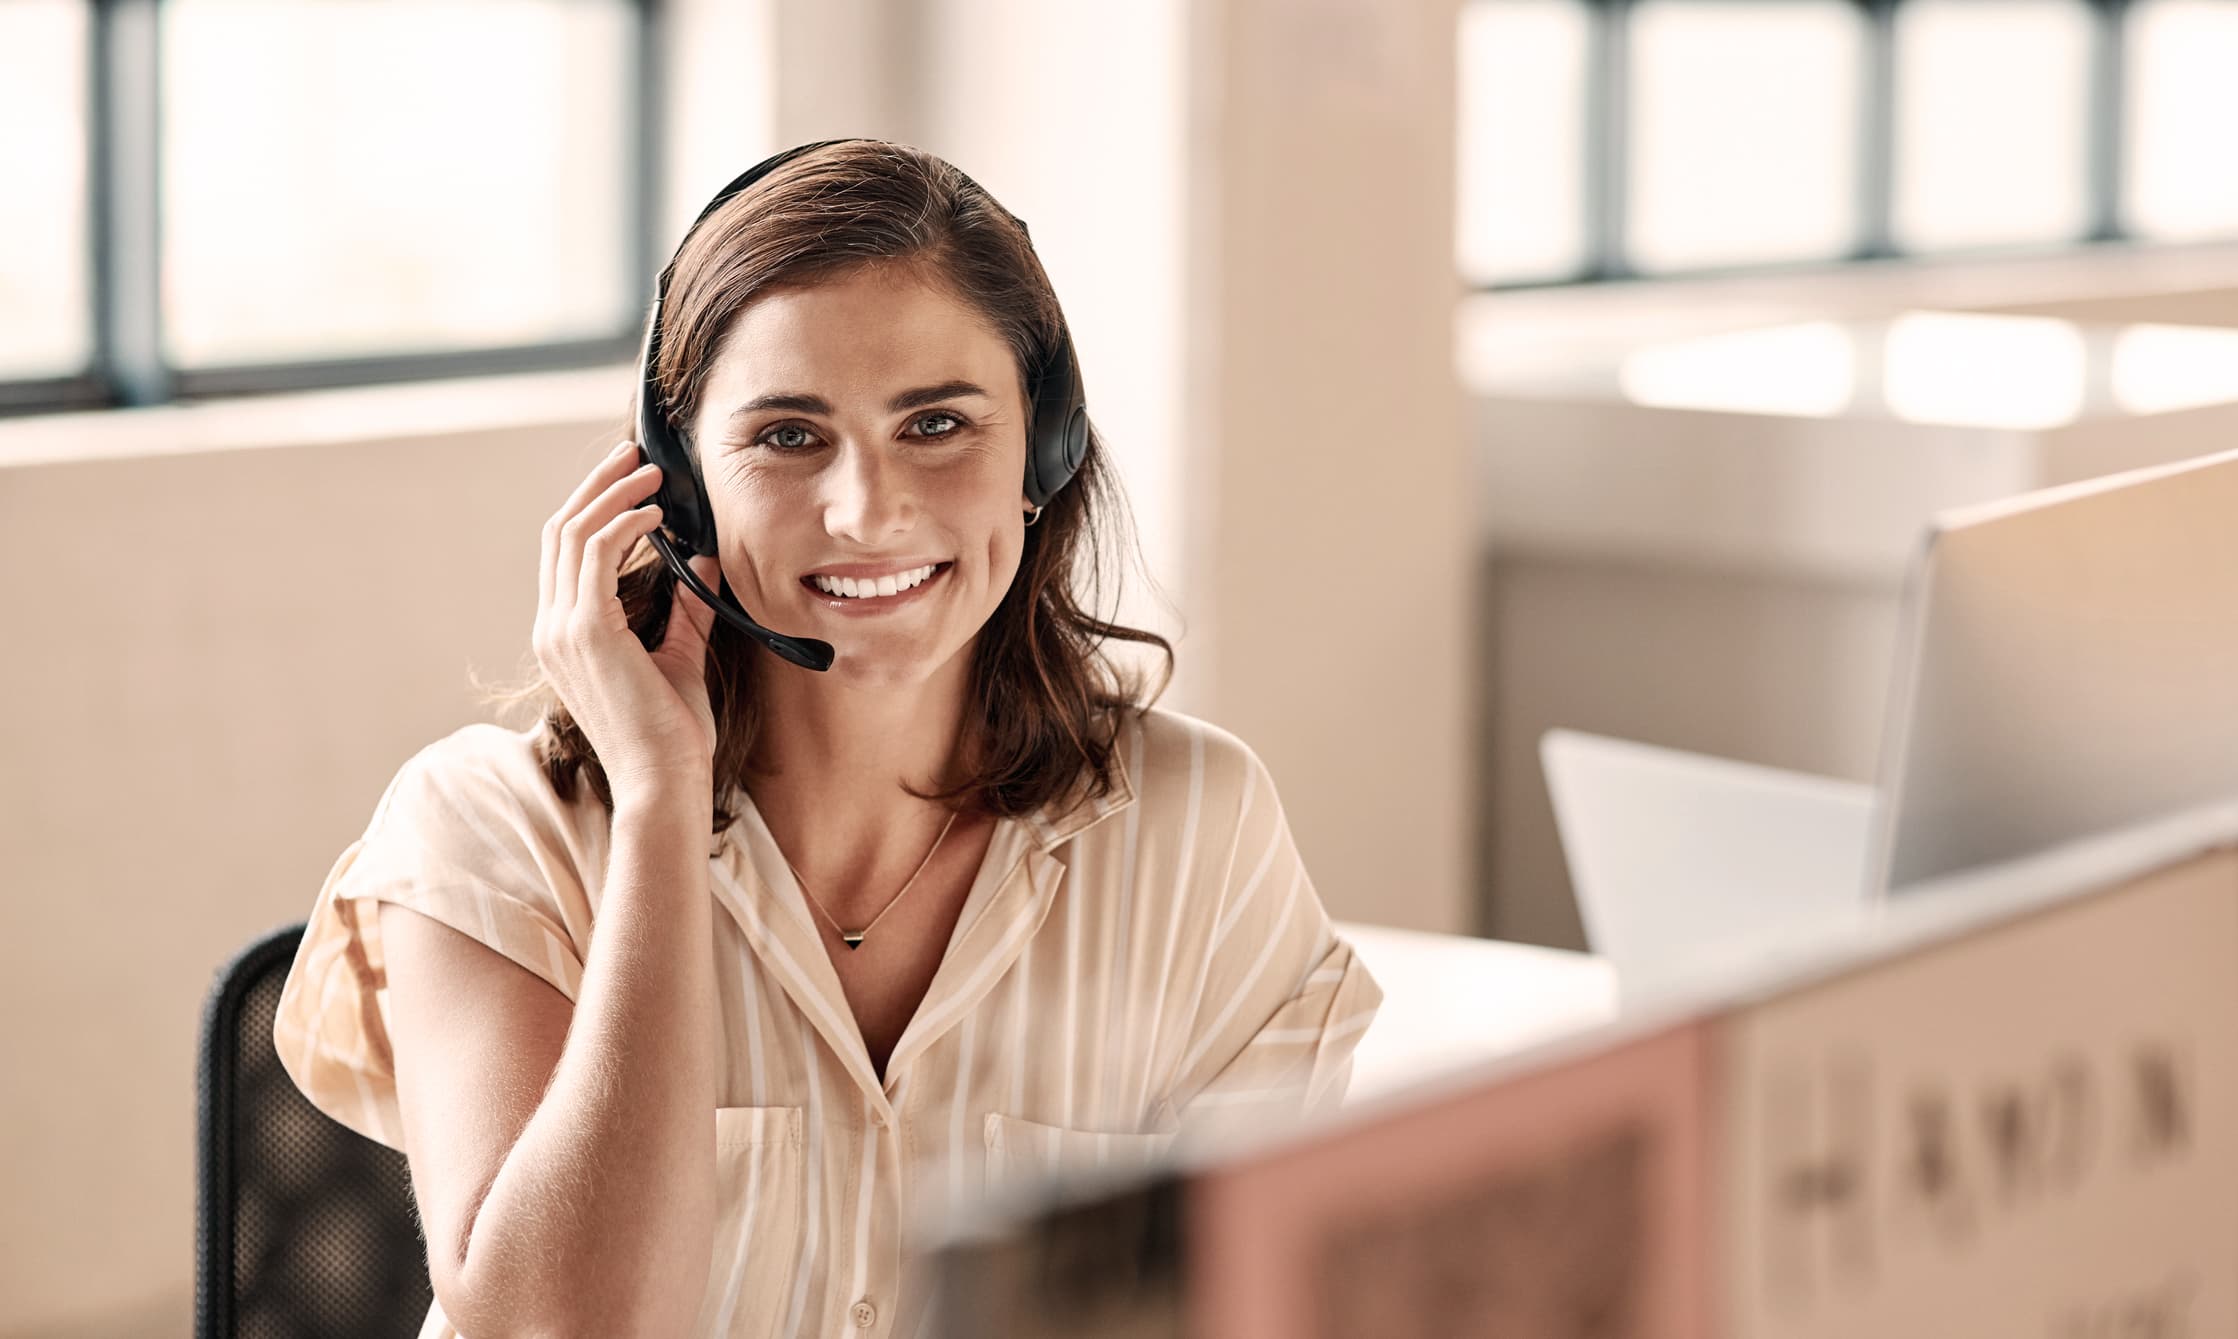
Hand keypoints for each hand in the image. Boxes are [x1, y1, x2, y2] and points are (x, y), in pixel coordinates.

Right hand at [534, 438, 722, 802]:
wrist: (664, 781)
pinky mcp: (586, 630)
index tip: (633, 477)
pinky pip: (597, 552)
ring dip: (615, 494)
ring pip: (574, 533)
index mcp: (564, 635)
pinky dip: (625, 523)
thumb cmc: (673, 734)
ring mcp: (562, 629)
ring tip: (654, 473)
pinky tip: (659, 515)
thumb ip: (685, 610)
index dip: (596, 506)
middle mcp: (552, 627)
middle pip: (561, 530)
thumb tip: (703, 563)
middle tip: (639, 454)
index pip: (566, 552)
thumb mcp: (681, 656)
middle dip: (600, 485)